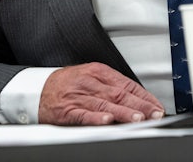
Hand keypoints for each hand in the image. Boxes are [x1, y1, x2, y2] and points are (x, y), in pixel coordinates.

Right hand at [38, 62, 164, 124]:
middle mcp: (89, 82)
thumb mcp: (90, 77)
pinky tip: (107, 120)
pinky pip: (83, 114)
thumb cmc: (66, 84)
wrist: (36, 88)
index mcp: (97, 72)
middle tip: (154, 113)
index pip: (126, 84)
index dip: (144, 96)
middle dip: (139, 105)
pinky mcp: (67, 110)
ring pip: (104, 103)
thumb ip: (111, 87)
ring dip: (123, 112)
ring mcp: (78, 96)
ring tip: (137, 119)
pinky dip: (96, 118)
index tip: (156, 106)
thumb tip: (136, 100)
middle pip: (119, 94)